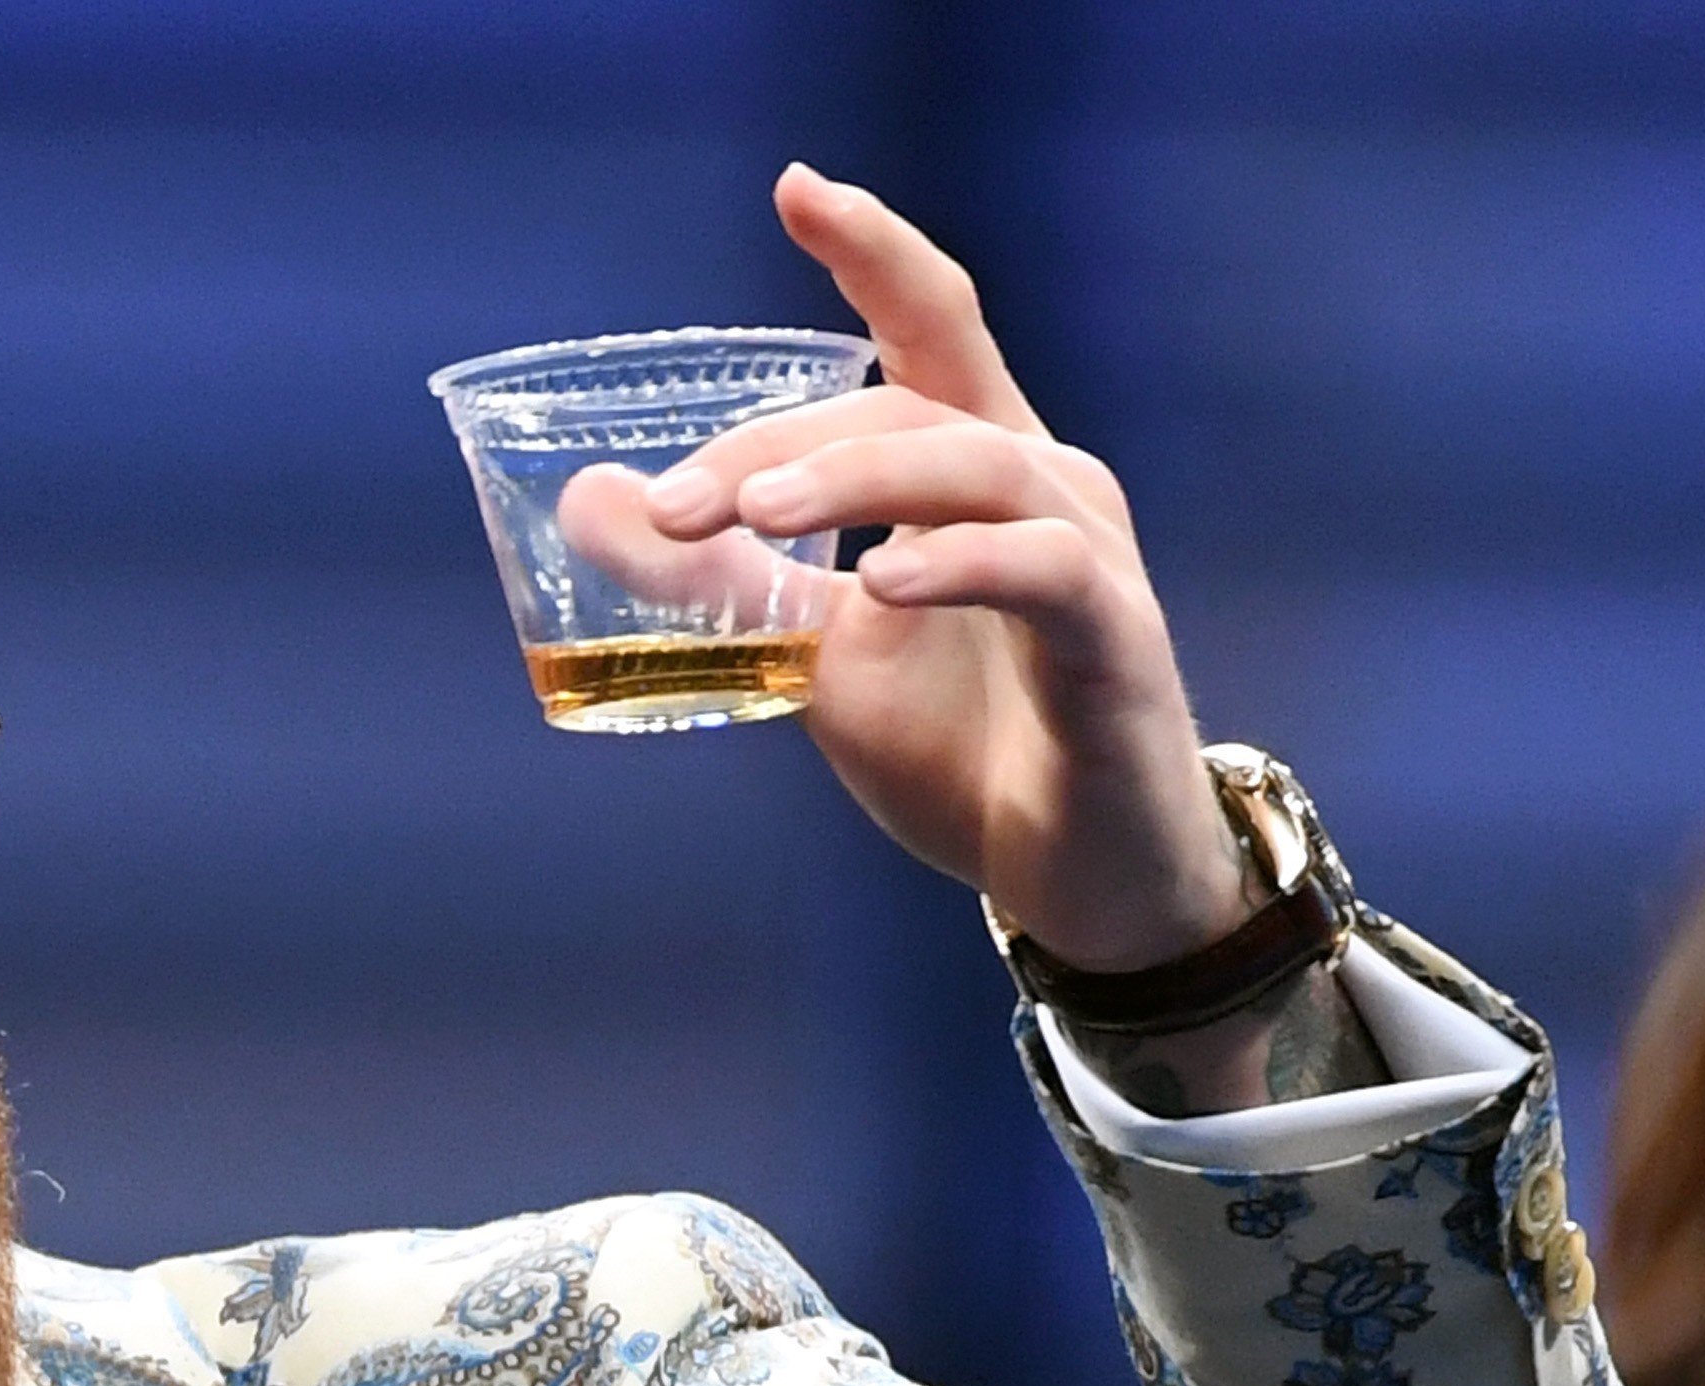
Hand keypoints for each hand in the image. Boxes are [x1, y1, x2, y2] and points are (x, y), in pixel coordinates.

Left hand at [566, 165, 1251, 974]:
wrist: (1075, 878)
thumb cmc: (964, 749)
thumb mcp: (811, 656)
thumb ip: (713, 579)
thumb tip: (589, 501)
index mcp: (974, 468)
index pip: (932, 325)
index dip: (871, 250)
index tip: (794, 190)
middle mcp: (1045, 484)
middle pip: (912, 405)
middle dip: (782, 439)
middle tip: (673, 501)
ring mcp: (1091, 556)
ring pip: (975, 466)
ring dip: (856, 481)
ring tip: (757, 517)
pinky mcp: (1115, 640)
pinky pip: (1045, 572)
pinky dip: (961, 565)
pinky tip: (887, 581)